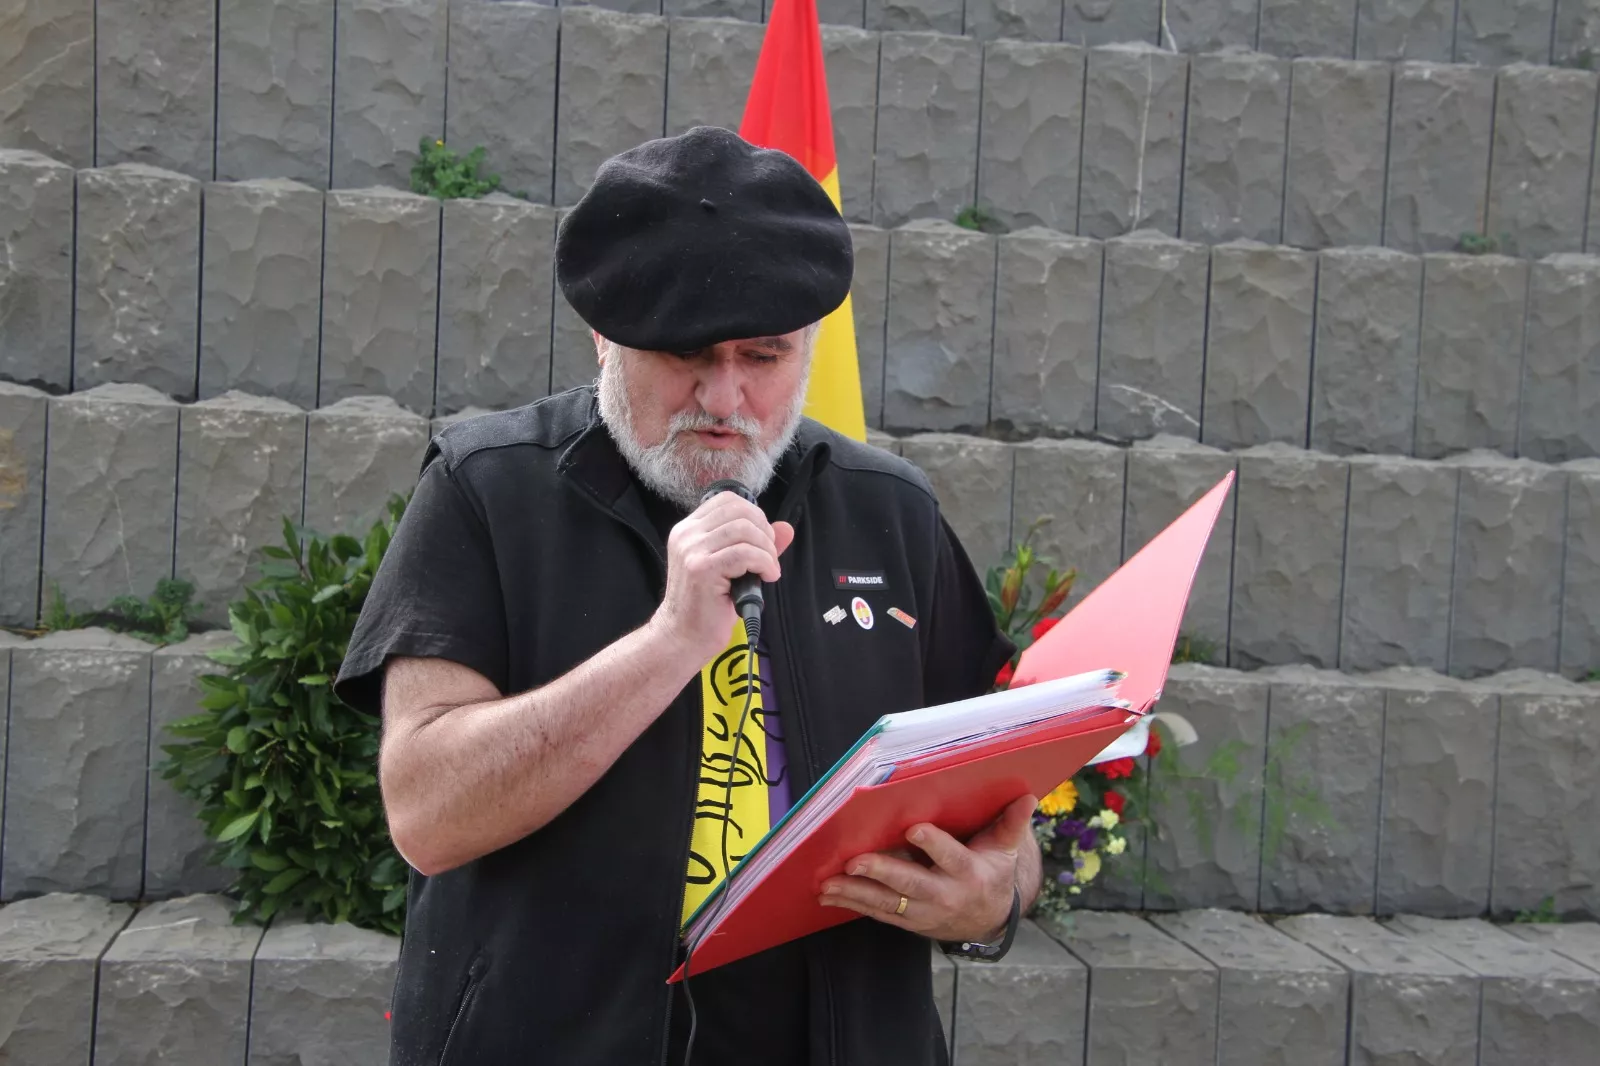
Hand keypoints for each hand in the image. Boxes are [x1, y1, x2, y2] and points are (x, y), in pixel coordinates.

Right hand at [652, 490, 794, 663]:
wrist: (683, 636)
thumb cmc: (706, 605)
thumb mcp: (732, 568)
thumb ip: (756, 545)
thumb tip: (785, 528)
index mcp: (689, 529)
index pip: (727, 500)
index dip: (754, 514)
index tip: (763, 539)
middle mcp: (687, 535)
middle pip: (739, 511)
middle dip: (764, 531)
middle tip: (769, 556)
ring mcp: (692, 550)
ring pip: (744, 530)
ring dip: (766, 550)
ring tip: (768, 570)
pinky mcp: (702, 569)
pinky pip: (745, 553)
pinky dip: (764, 563)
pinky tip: (766, 578)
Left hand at [817, 794, 1038, 943]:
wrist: (989, 920)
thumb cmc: (993, 872)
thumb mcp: (1006, 850)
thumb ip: (1011, 823)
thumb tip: (1028, 796)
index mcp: (969, 873)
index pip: (950, 857)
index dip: (933, 844)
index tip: (914, 828)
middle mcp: (945, 895)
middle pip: (911, 883)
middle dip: (881, 872)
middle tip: (855, 860)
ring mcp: (924, 912)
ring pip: (887, 903)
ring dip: (856, 892)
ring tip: (828, 883)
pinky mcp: (908, 921)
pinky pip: (878, 914)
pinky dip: (853, 904)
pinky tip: (829, 894)